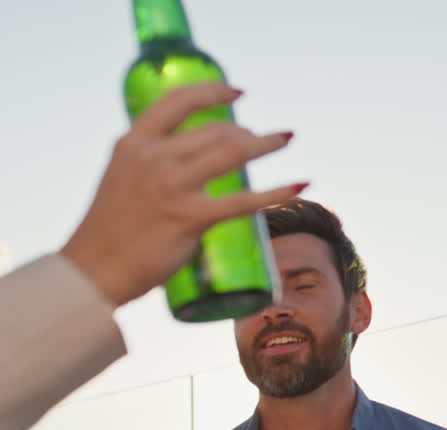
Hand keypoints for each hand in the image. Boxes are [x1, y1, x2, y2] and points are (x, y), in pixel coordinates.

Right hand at [60, 82, 304, 307]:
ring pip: (232, 153)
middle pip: (214, 130)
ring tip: (285, 140)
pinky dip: (277, 192)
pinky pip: (244, 200)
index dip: (212, 92)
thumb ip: (150, 162)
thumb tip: (187, 155)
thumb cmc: (110, 229)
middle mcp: (152, 158)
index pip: (177, 102)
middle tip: (261, 140)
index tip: (238, 93)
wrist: (93, 269)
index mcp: (132, 144)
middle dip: (244, 132)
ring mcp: (172, 187)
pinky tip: (302, 185)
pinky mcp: (190, 218)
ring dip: (266, 144)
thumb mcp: (122, 178)